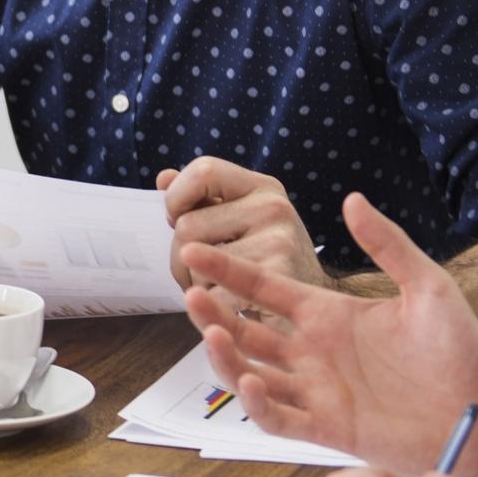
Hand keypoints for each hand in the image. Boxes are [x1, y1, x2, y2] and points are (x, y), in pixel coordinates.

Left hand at [159, 157, 327, 296]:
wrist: (313, 304)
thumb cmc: (265, 259)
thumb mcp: (241, 220)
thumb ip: (202, 198)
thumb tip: (164, 178)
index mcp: (262, 187)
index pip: (202, 170)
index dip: (177, 198)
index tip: (179, 219)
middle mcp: (273, 207)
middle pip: (187, 226)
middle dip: (181, 257)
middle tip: (204, 270)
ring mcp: (278, 241)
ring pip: (195, 263)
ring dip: (196, 284)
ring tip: (221, 286)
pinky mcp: (276, 278)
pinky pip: (212, 293)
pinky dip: (211, 306)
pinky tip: (232, 304)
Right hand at [183, 192, 477, 475]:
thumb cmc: (463, 348)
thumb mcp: (429, 286)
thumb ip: (390, 244)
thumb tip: (352, 200)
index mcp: (327, 314)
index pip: (264, 288)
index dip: (228, 270)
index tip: (195, 249)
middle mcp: (312, 351)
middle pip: (244, 329)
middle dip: (212, 312)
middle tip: (191, 294)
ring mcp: (316, 390)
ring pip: (249, 372)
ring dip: (225, 356)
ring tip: (211, 335)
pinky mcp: (327, 427)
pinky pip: (278, 418)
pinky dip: (257, 404)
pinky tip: (251, 382)